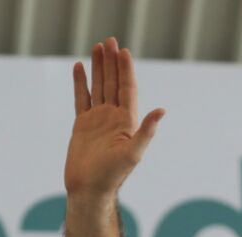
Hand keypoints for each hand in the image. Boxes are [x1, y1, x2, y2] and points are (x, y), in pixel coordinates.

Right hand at [64, 37, 164, 202]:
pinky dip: (80, 82)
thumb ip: (147, 131)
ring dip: (98, 67)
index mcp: (127, 121)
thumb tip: (162, 111)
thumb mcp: (133, 153)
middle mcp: (114, 117)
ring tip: (97, 47)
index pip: (128, 89)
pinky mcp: (82, 125)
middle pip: (113, 83)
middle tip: (110, 40)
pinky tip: (79, 68)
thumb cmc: (112, 176)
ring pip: (98, 87)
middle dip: (112, 62)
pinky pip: (82, 98)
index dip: (126, 70)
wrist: (89, 190)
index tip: (123, 51)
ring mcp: (98, 120)